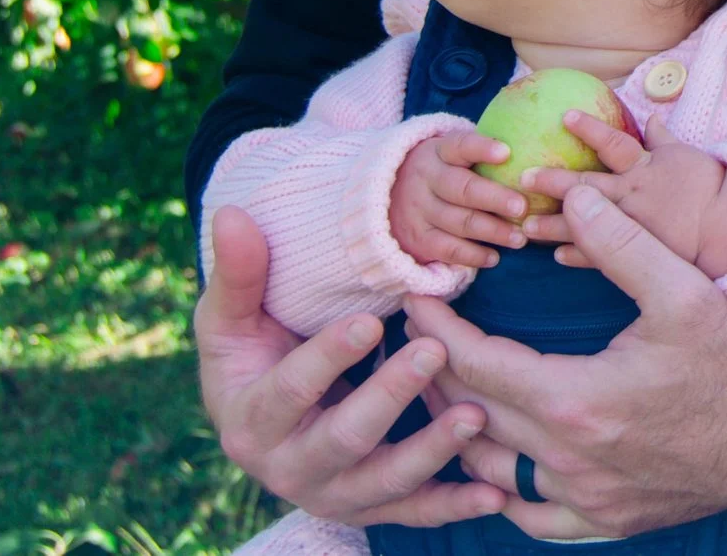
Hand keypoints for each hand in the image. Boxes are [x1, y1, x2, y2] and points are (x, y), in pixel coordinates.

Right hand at [195, 206, 506, 526]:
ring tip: (474, 414)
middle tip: (434, 350)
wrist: (264, 420)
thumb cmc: (251, 356)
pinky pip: (415, 513)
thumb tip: (233, 213)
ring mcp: (334, 494)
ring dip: (432, 451)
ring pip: (385, 483)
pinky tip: (493, 495)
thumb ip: (238, 272)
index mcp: (250, 422)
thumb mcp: (233, 318)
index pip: (288, 391)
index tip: (370, 321)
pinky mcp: (372, 509)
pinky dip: (453, 505)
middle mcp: (289, 469)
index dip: (326, 358)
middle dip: (388, 397)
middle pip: (343, 439)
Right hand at [391, 132, 532, 268]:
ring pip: (459, 221)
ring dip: (492, 231)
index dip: (482, 148)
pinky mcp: (418, 238)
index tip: (506, 152)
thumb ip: (480, 153)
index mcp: (438, 152)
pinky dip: (473, 255)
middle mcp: (426, 179)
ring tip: (520, 238)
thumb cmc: (440, 172)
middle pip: (463, 189)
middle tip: (522, 208)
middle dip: (495, 199)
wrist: (385, 197)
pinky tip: (494, 257)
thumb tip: (532, 154)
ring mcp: (419, 210)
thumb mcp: (449, 154)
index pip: (460, 145)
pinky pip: (447, 249)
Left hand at [403, 184, 726, 539]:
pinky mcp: (604, 521)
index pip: (476, 365)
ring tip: (447, 388)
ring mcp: (584, 498)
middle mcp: (569, 460)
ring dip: (459, 428)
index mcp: (576, 402)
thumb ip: (620, 243)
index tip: (416, 303)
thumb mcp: (683, 292)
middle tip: (419, 337)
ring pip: (489, 470)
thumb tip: (574, 197)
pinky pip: (530, 516)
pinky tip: (498, 460)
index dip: (436, 331)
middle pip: (470, 417)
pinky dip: (501, 489)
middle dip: (435, 373)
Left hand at [519, 111, 726, 278]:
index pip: (614, 142)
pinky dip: (579, 257)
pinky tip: (556, 257)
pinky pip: (602, 258)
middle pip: (587, 185)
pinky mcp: (638, 253)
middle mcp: (633, 195)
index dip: (590, 128)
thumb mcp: (687, 155)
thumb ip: (663, 138)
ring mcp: (632, 226)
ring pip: (585, 224)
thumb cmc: (710, 187)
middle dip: (554, 180)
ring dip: (553, 224)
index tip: (565, 115)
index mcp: (645, 167)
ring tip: (524, 224)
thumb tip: (651, 116)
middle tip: (524, 176)